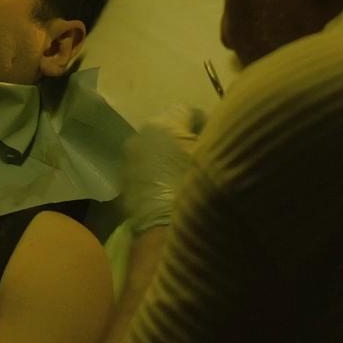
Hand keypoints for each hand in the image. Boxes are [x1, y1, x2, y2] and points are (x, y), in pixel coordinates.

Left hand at [120, 104, 205, 233]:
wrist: (167, 231)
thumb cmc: (197, 189)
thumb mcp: (214, 158)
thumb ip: (215, 137)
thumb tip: (215, 132)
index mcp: (164, 123)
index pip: (189, 111)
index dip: (206, 123)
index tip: (216, 140)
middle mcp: (141, 135)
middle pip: (169, 128)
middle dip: (185, 139)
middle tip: (203, 158)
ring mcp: (130, 159)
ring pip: (155, 148)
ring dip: (168, 155)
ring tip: (186, 174)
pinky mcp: (125, 182)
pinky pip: (145, 168)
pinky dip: (157, 172)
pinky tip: (171, 189)